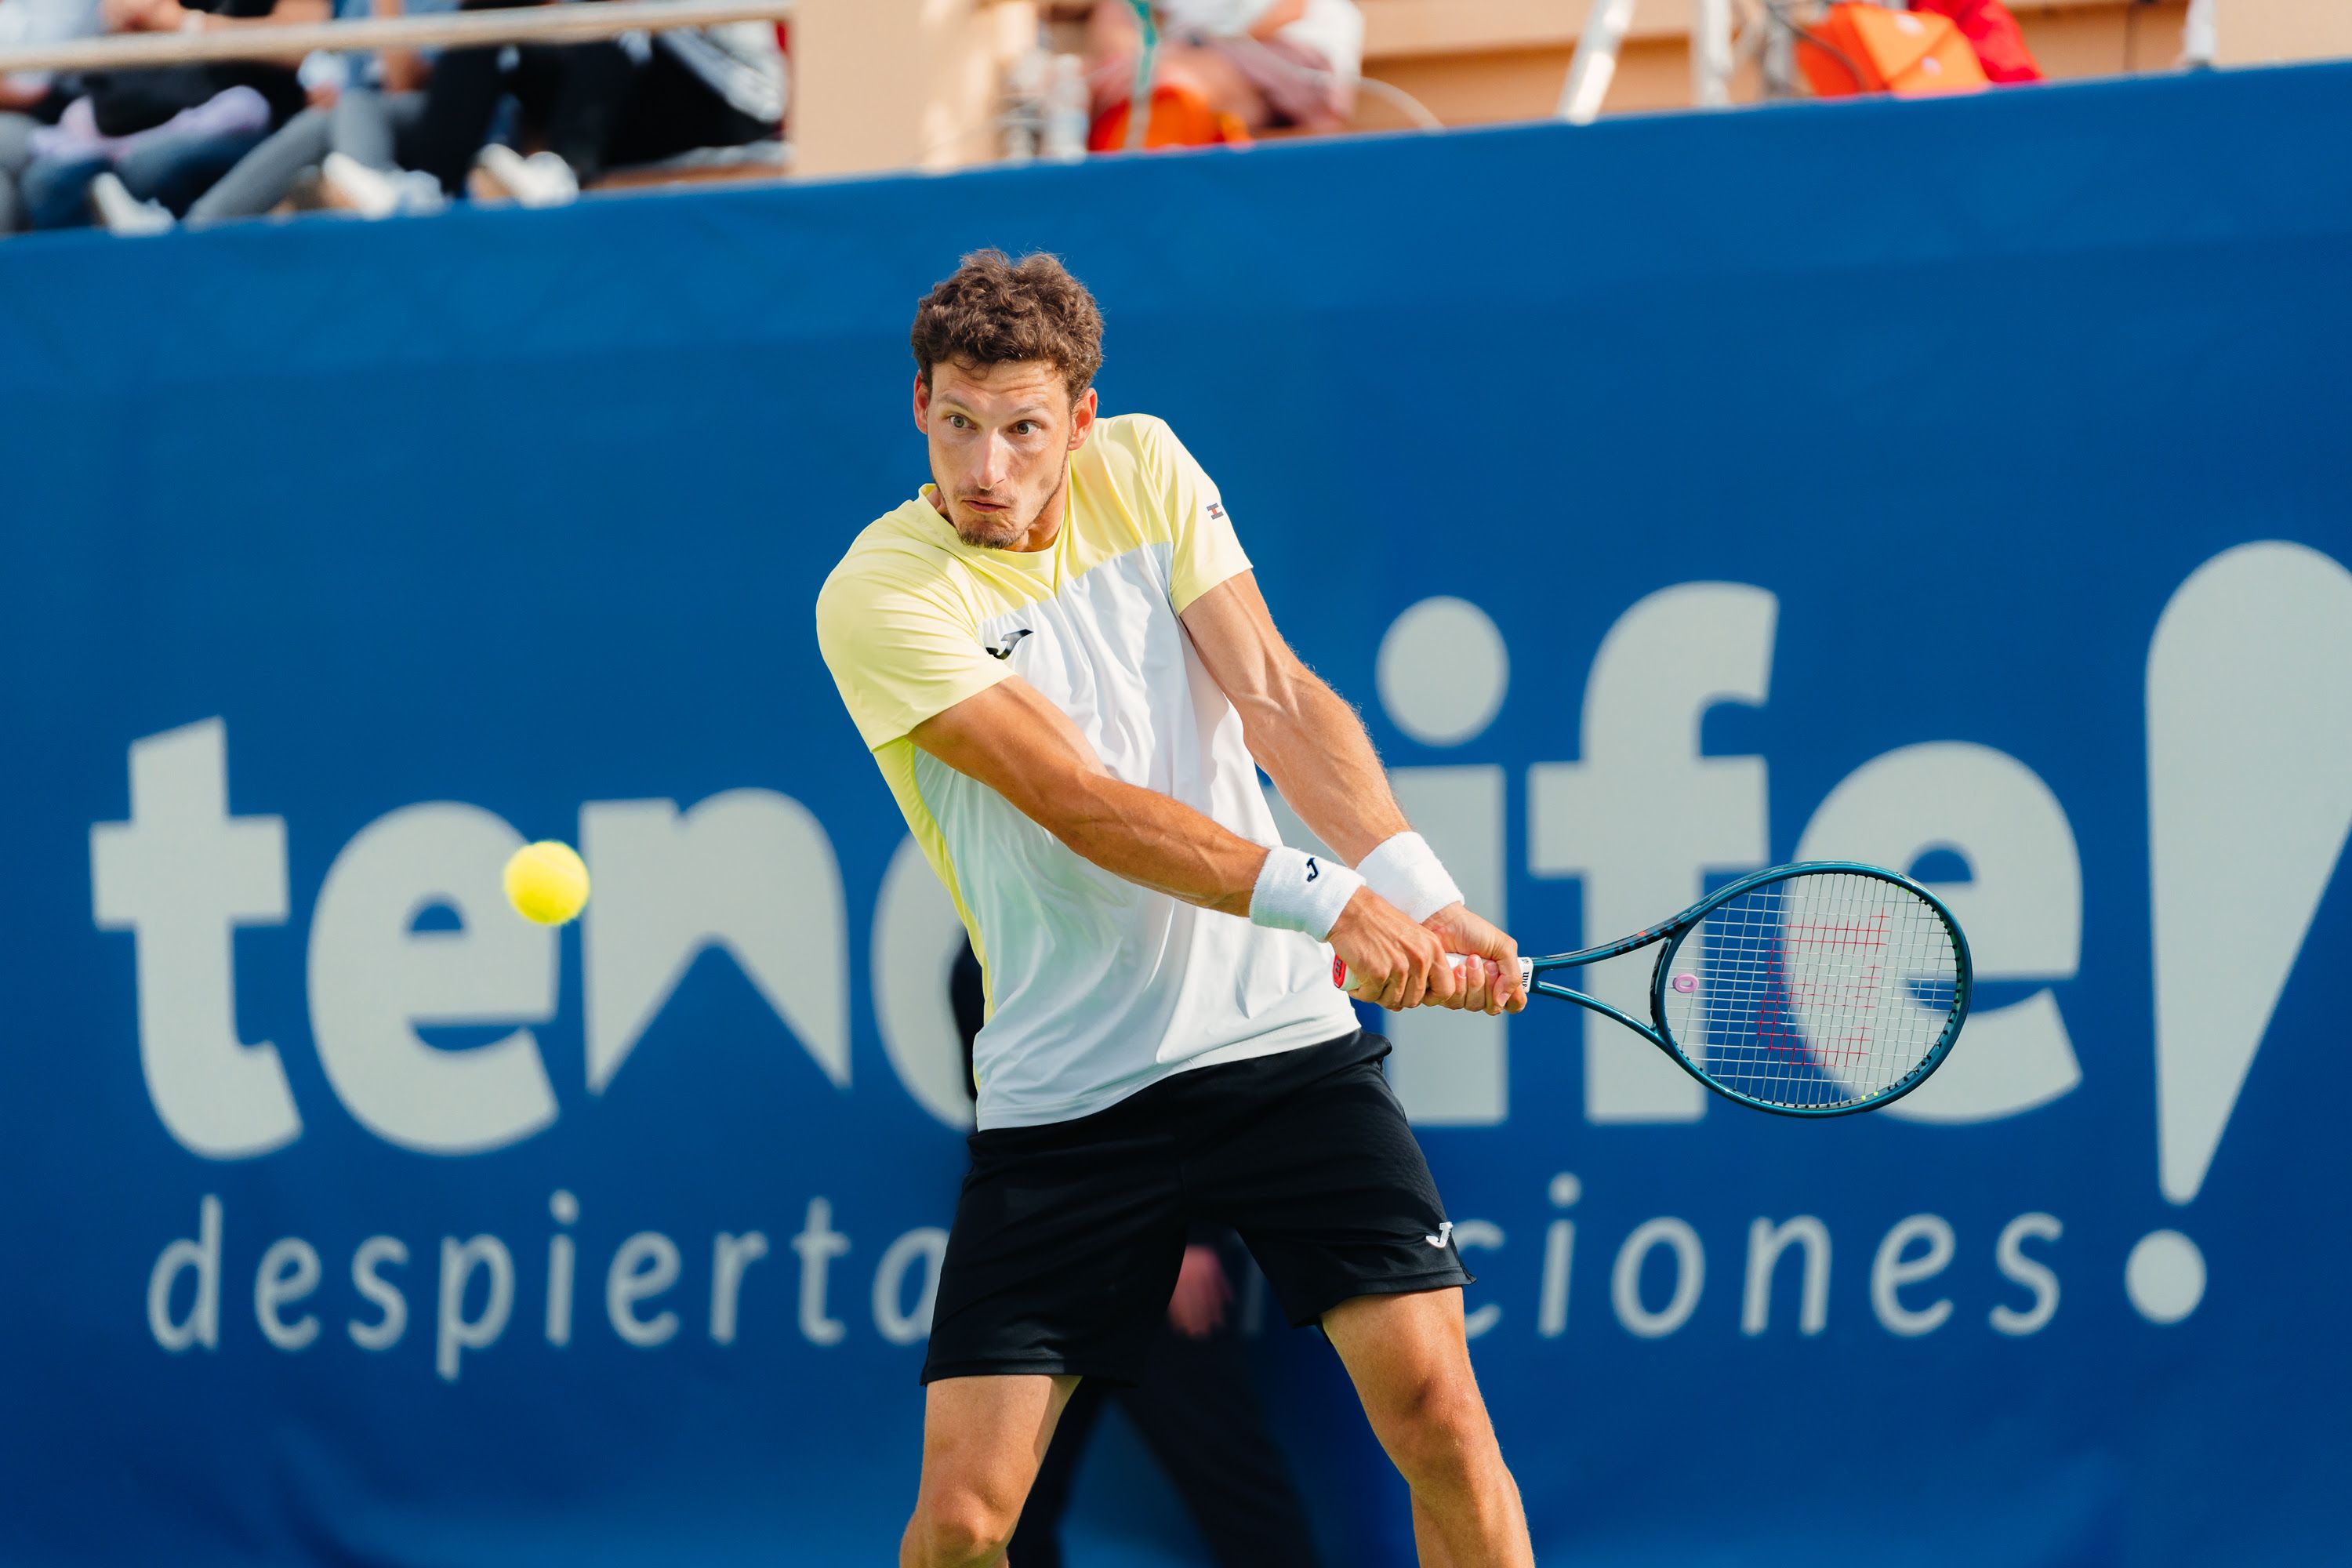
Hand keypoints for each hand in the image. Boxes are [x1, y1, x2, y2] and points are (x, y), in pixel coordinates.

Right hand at [1166, 1244, 1229, 1337]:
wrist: (1171, 1249)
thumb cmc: (1194, 1259)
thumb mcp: (1210, 1264)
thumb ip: (1222, 1281)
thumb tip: (1231, 1301)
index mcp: (1207, 1270)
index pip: (1214, 1295)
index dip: (1217, 1312)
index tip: (1219, 1324)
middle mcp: (1195, 1274)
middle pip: (1200, 1302)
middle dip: (1203, 1320)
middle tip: (1205, 1334)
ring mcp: (1181, 1279)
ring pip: (1186, 1305)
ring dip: (1190, 1322)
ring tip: (1193, 1334)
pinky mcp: (1170, 1285)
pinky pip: (1174, 1304)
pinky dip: (1176, 1317)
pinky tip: (1179, 1327)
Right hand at [1330, 887, 1457, 1010]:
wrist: (1351, 909)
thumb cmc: (1378, 922)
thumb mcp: (1412, 937)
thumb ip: (1420, 963)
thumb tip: (1413, 998)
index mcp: (1433, 949)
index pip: (1445, 990)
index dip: (1429, 997)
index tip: (1413, 992)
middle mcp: (1420, 959)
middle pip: (1414, 1001)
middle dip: (1396, 997)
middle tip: (1382, 985)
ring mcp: (1399, 967)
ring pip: (1392, 1002)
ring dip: (1377, 995)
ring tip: (1368, 981)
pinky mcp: (1377, 973)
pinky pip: (1371, 997)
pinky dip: (1361, 993)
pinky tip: (1357, 981)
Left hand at [1424, 903, 1526, 1014]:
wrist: (1443, 922)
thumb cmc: (1472, 930)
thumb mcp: (1503, 947)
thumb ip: (1512, 975)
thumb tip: (1502, 1001)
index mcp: (1502, 979)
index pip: (1514, 1004)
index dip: (1512, 999)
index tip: (1505, 981)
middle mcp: (1484, 989)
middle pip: (1493, 1007)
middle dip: (1489, 982)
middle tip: (1484, 962)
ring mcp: (1464, 993)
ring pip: (1473, 1005)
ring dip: (1473, 981)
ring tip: (1468, 960)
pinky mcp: (1446, 992)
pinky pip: (1454, 1002)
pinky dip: (1457, 983)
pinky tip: (1455, 967)